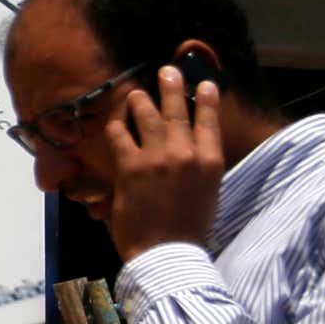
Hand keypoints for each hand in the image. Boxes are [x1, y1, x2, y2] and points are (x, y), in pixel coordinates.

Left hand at [102, 66, 223, 262]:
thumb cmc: (188, 229)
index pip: (209, 119)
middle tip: (166, 71)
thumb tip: (194, 150)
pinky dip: (116, 127)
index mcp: (210, 161)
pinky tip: (114, 123)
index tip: (204, 83)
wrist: (167, 252)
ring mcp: (157, 157)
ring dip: (139, 101)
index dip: (206, 98)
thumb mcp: (207, 194)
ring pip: (147, 115)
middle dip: (170, 86)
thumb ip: (200, 167)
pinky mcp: (131, 166)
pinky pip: (119, 135)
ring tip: (135, 94)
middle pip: (177, 109)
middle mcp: (186, 152)